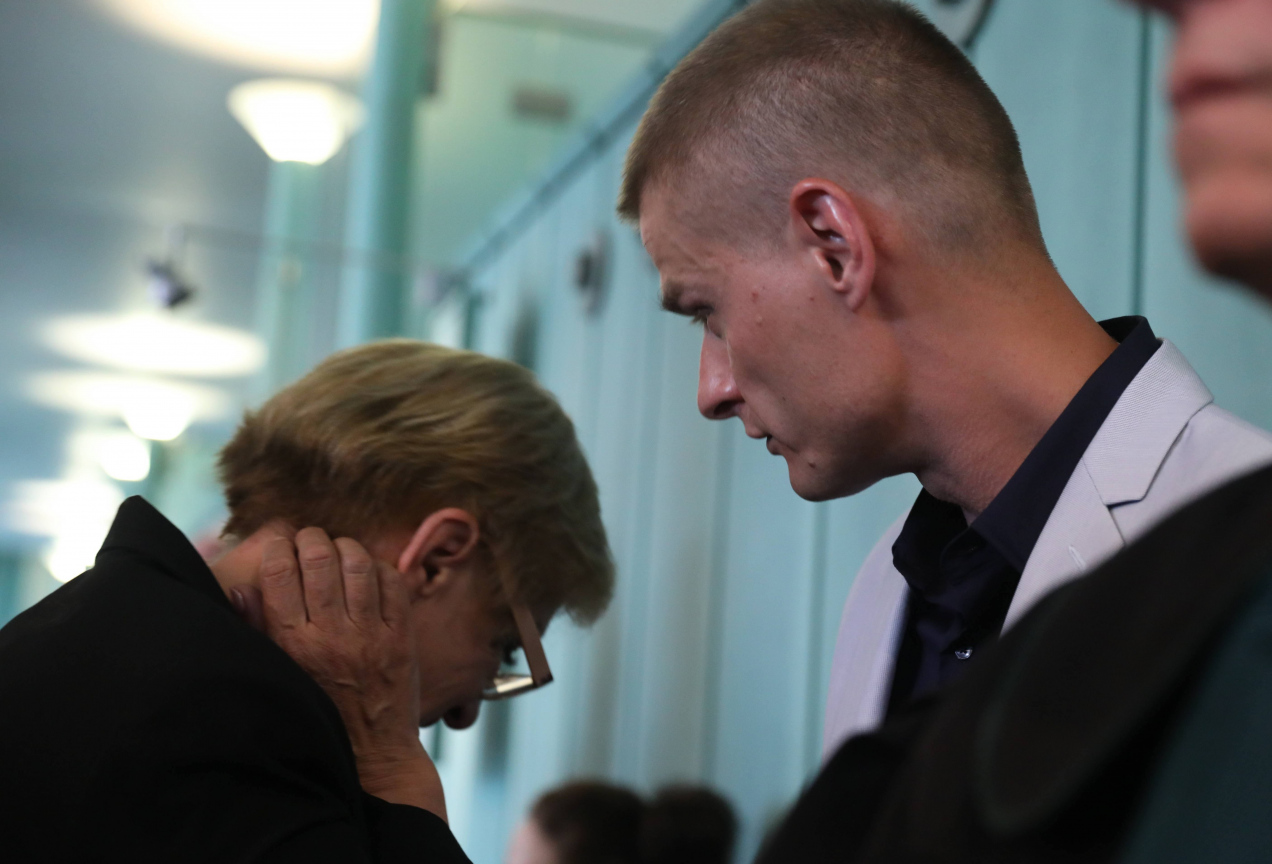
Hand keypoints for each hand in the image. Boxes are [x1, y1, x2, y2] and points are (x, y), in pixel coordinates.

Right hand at [253, 528, 445, 818]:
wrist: (372, 752)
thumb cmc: (318, 710)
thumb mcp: (279, 674)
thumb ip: (257, 629)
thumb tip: (239, 588)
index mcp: (292, 644)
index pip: (279, 573)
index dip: (277, 548)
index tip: (279, 546)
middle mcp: (331, 635)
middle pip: (319, 558)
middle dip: (311, 539)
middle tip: (309, 541)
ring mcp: (370, 634)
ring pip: (358, 562)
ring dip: (346, 547)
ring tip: (339, 552)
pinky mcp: (402, 636)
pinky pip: (393, 581)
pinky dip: (380, 567)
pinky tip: (369, 573)